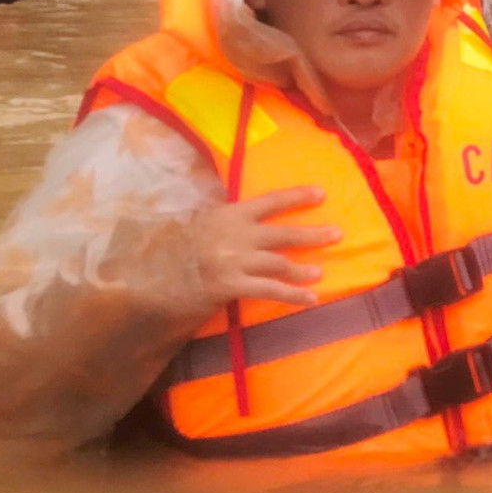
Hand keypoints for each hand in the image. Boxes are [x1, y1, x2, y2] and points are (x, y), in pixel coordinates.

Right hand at [188, 186, 336, 311]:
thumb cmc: (177, 248)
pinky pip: (269, 290)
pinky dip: (292, 295)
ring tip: (319, 274)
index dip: (297, 196)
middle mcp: (236, 234)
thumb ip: (227, 218)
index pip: (270, 201)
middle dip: (312, 235)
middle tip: (338, 234)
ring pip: (279, 264)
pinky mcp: (232, 285)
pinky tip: (310, 299)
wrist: (153, 276)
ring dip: (302, 270)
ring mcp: (235, 261)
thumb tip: (252, 213)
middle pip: (282, 233)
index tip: (322, 193)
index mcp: (229, 214)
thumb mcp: (201, 221)